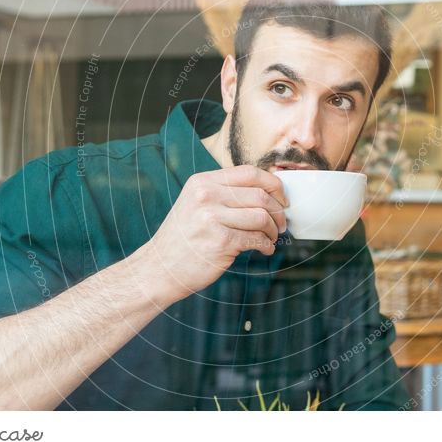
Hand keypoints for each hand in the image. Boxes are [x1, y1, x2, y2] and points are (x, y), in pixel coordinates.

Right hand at [136, 165, 287, 300]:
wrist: (159, 268)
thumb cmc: (184, 238)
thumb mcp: (196, 203)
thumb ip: (224, 193)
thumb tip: (266, 192)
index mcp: (202, 181)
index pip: (250, 173)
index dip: (274, 185)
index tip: (282, 199)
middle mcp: (206, 195)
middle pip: (261, 195)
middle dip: (278, 211)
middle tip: (281, 223)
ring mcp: (212, 218)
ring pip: (262, 217)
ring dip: (273, 230)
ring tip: (271, 238)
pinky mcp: (220, 241)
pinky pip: (256, 239)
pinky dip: (267, 245)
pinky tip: (264, 249)